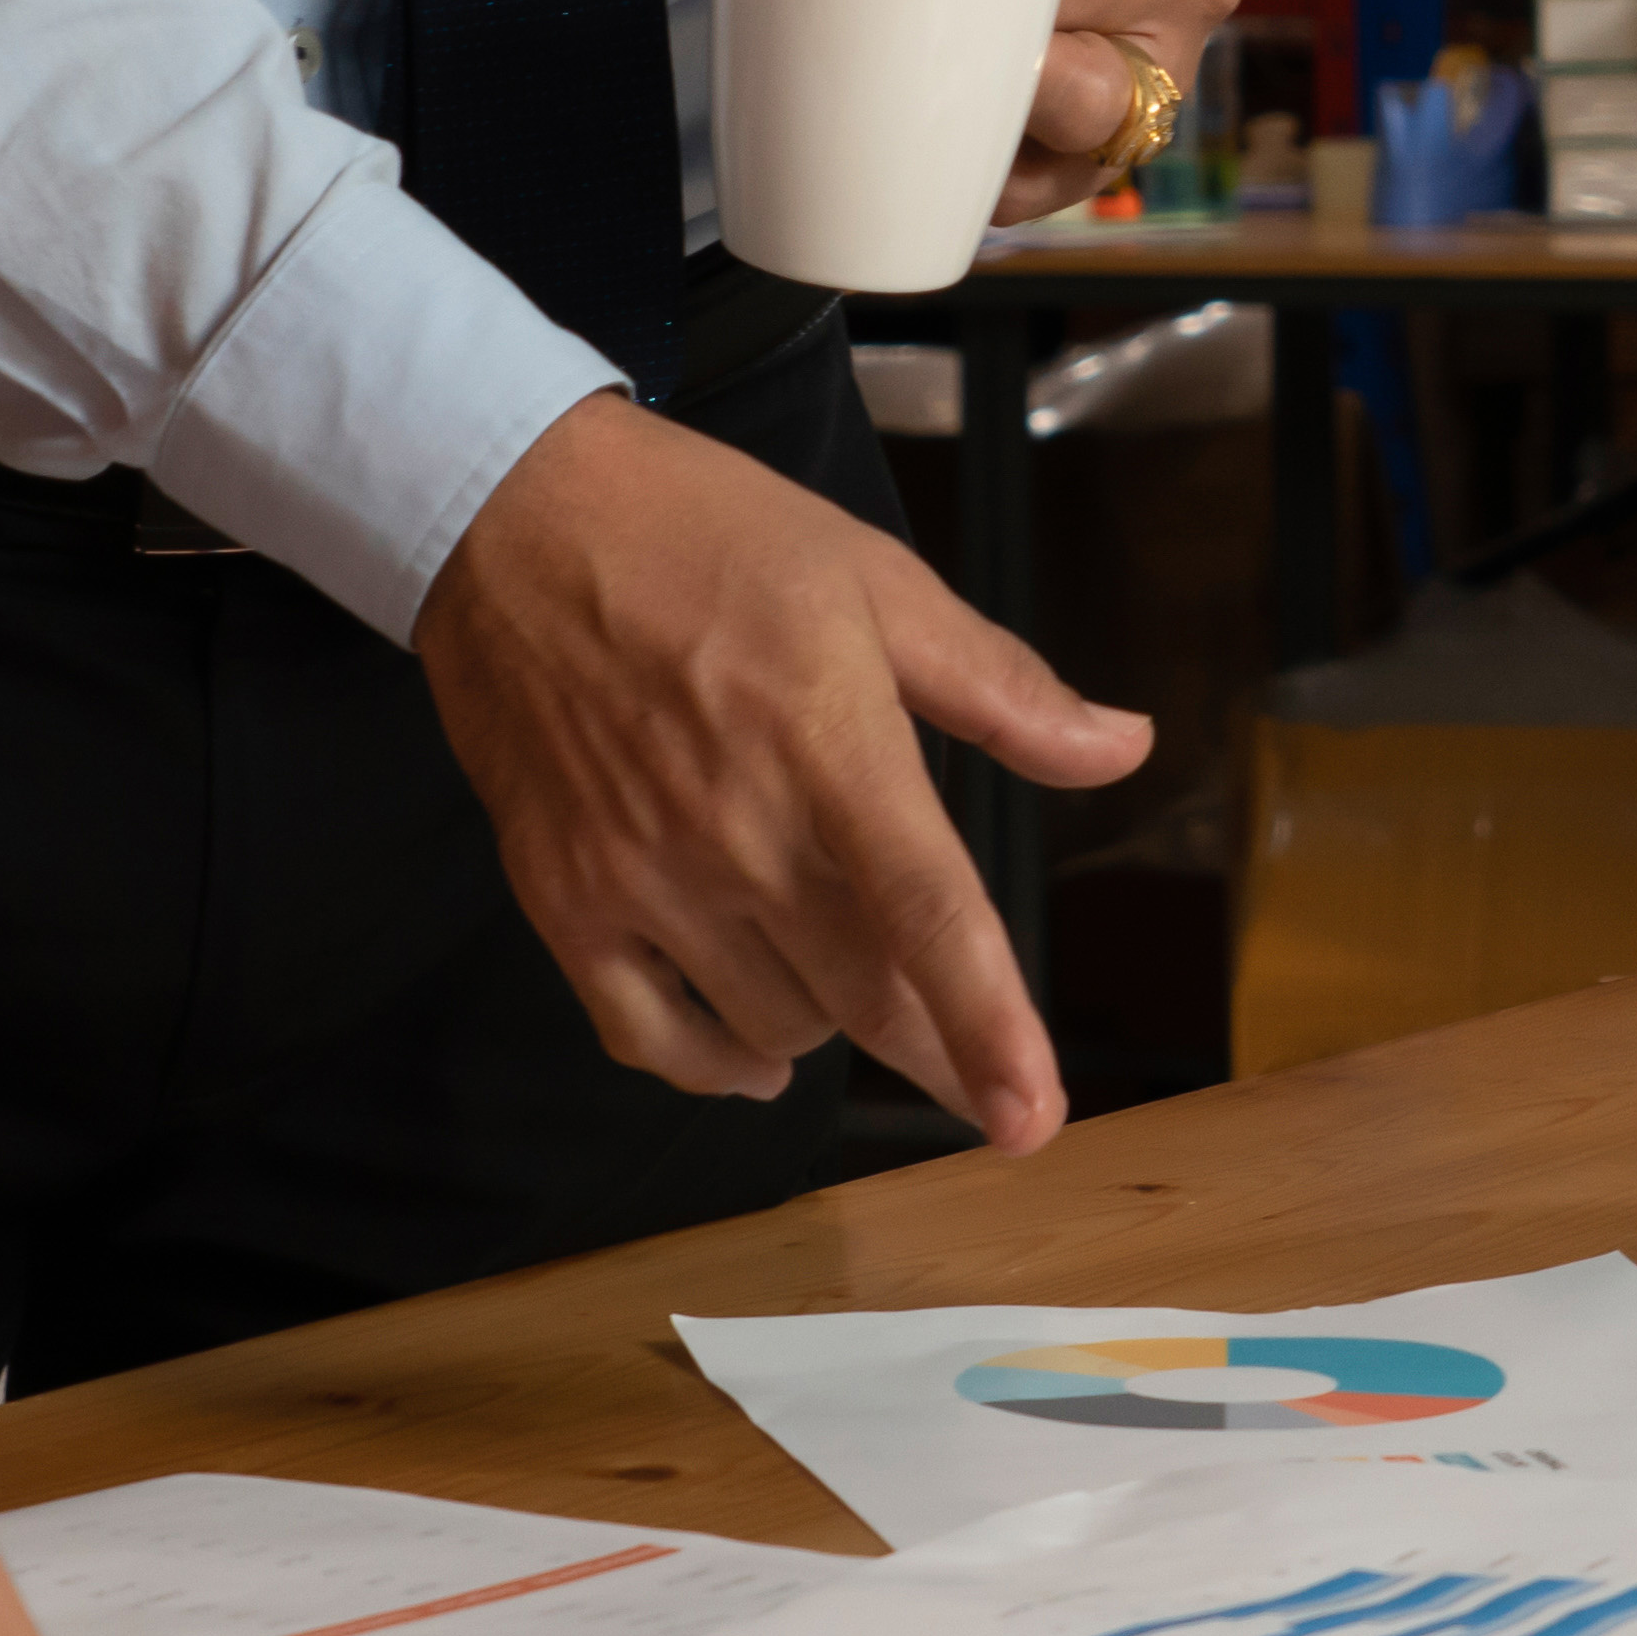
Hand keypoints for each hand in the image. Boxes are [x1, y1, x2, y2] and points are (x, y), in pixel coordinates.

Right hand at [418, 393, 1114, 1148]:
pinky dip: (712, 1067)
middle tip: (984, 1079)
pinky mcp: (565, 897)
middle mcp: (737, 828)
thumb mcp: (876, 579)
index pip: (929, 913)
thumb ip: (1001, 686)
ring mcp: (642, 872)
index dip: (989, 1026)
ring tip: (857, 989)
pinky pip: (647, 1035)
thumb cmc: (703, 533)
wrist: (512, 514)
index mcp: (830, 741)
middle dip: (938, 1049)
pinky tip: (755, 1060)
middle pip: (863, 994)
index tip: (1032, 1121)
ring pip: (773, 1019)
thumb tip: (1124, 747)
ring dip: (833, 1025)